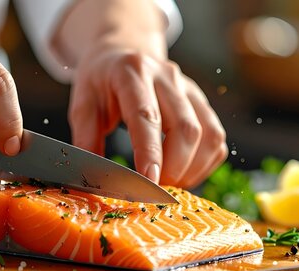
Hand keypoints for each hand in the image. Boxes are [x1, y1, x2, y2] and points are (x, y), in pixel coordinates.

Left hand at [68, 47, 226, 187]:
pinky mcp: (202, 102)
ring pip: (208, 135)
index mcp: (132, 73)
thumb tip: (94, 178)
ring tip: (168, 183)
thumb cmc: (101, 83)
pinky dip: (203, 164)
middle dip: (174, 168)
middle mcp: (167, 77)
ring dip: (192, 169)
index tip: (150, 181)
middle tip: (154, 188)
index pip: (147, 116)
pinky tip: (183, 173)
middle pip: (186, 129)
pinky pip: (216, 139)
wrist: (123, 53)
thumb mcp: (82, 105)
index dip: (151, 152)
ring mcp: (190, 88)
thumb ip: (86, 140)